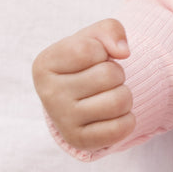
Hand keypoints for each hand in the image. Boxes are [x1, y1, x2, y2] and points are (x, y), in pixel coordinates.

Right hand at [32, 19, 134, 151]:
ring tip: (108, 95)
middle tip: (103, 80)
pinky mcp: (79, 141)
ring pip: (120, 101)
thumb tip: (123, 52)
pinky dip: (128, 118)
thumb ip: (110, 30)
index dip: (102, 51)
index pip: (90, 49)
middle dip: (116, 73)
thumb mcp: (94, 37)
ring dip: (124, 95)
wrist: (80, 98)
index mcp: (44, 64)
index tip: (92, 58)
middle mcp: (48, 94)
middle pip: (110, 75)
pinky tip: (113, 115)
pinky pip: (123, 127)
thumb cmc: (86, 62)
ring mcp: (62, 120)